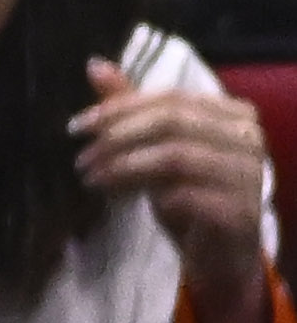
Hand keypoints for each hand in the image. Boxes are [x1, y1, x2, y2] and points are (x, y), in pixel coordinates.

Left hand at [77, 58, 276, 322]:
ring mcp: (248, 174)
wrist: (219, 258)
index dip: (118, 108)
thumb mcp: (156, 151)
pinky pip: (185, 194)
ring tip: (91, 179)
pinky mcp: (238, 211)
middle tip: (80, 160)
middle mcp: (248, 138)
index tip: (75, 127)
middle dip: (117, 138)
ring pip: (175, 155)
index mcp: (232, 114)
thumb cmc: (189, 198)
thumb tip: (95, 65)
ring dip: (123, 166)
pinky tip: (120, 200)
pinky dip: (145, 194)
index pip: (170, 98)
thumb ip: (131, 110)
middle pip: (172, 122)